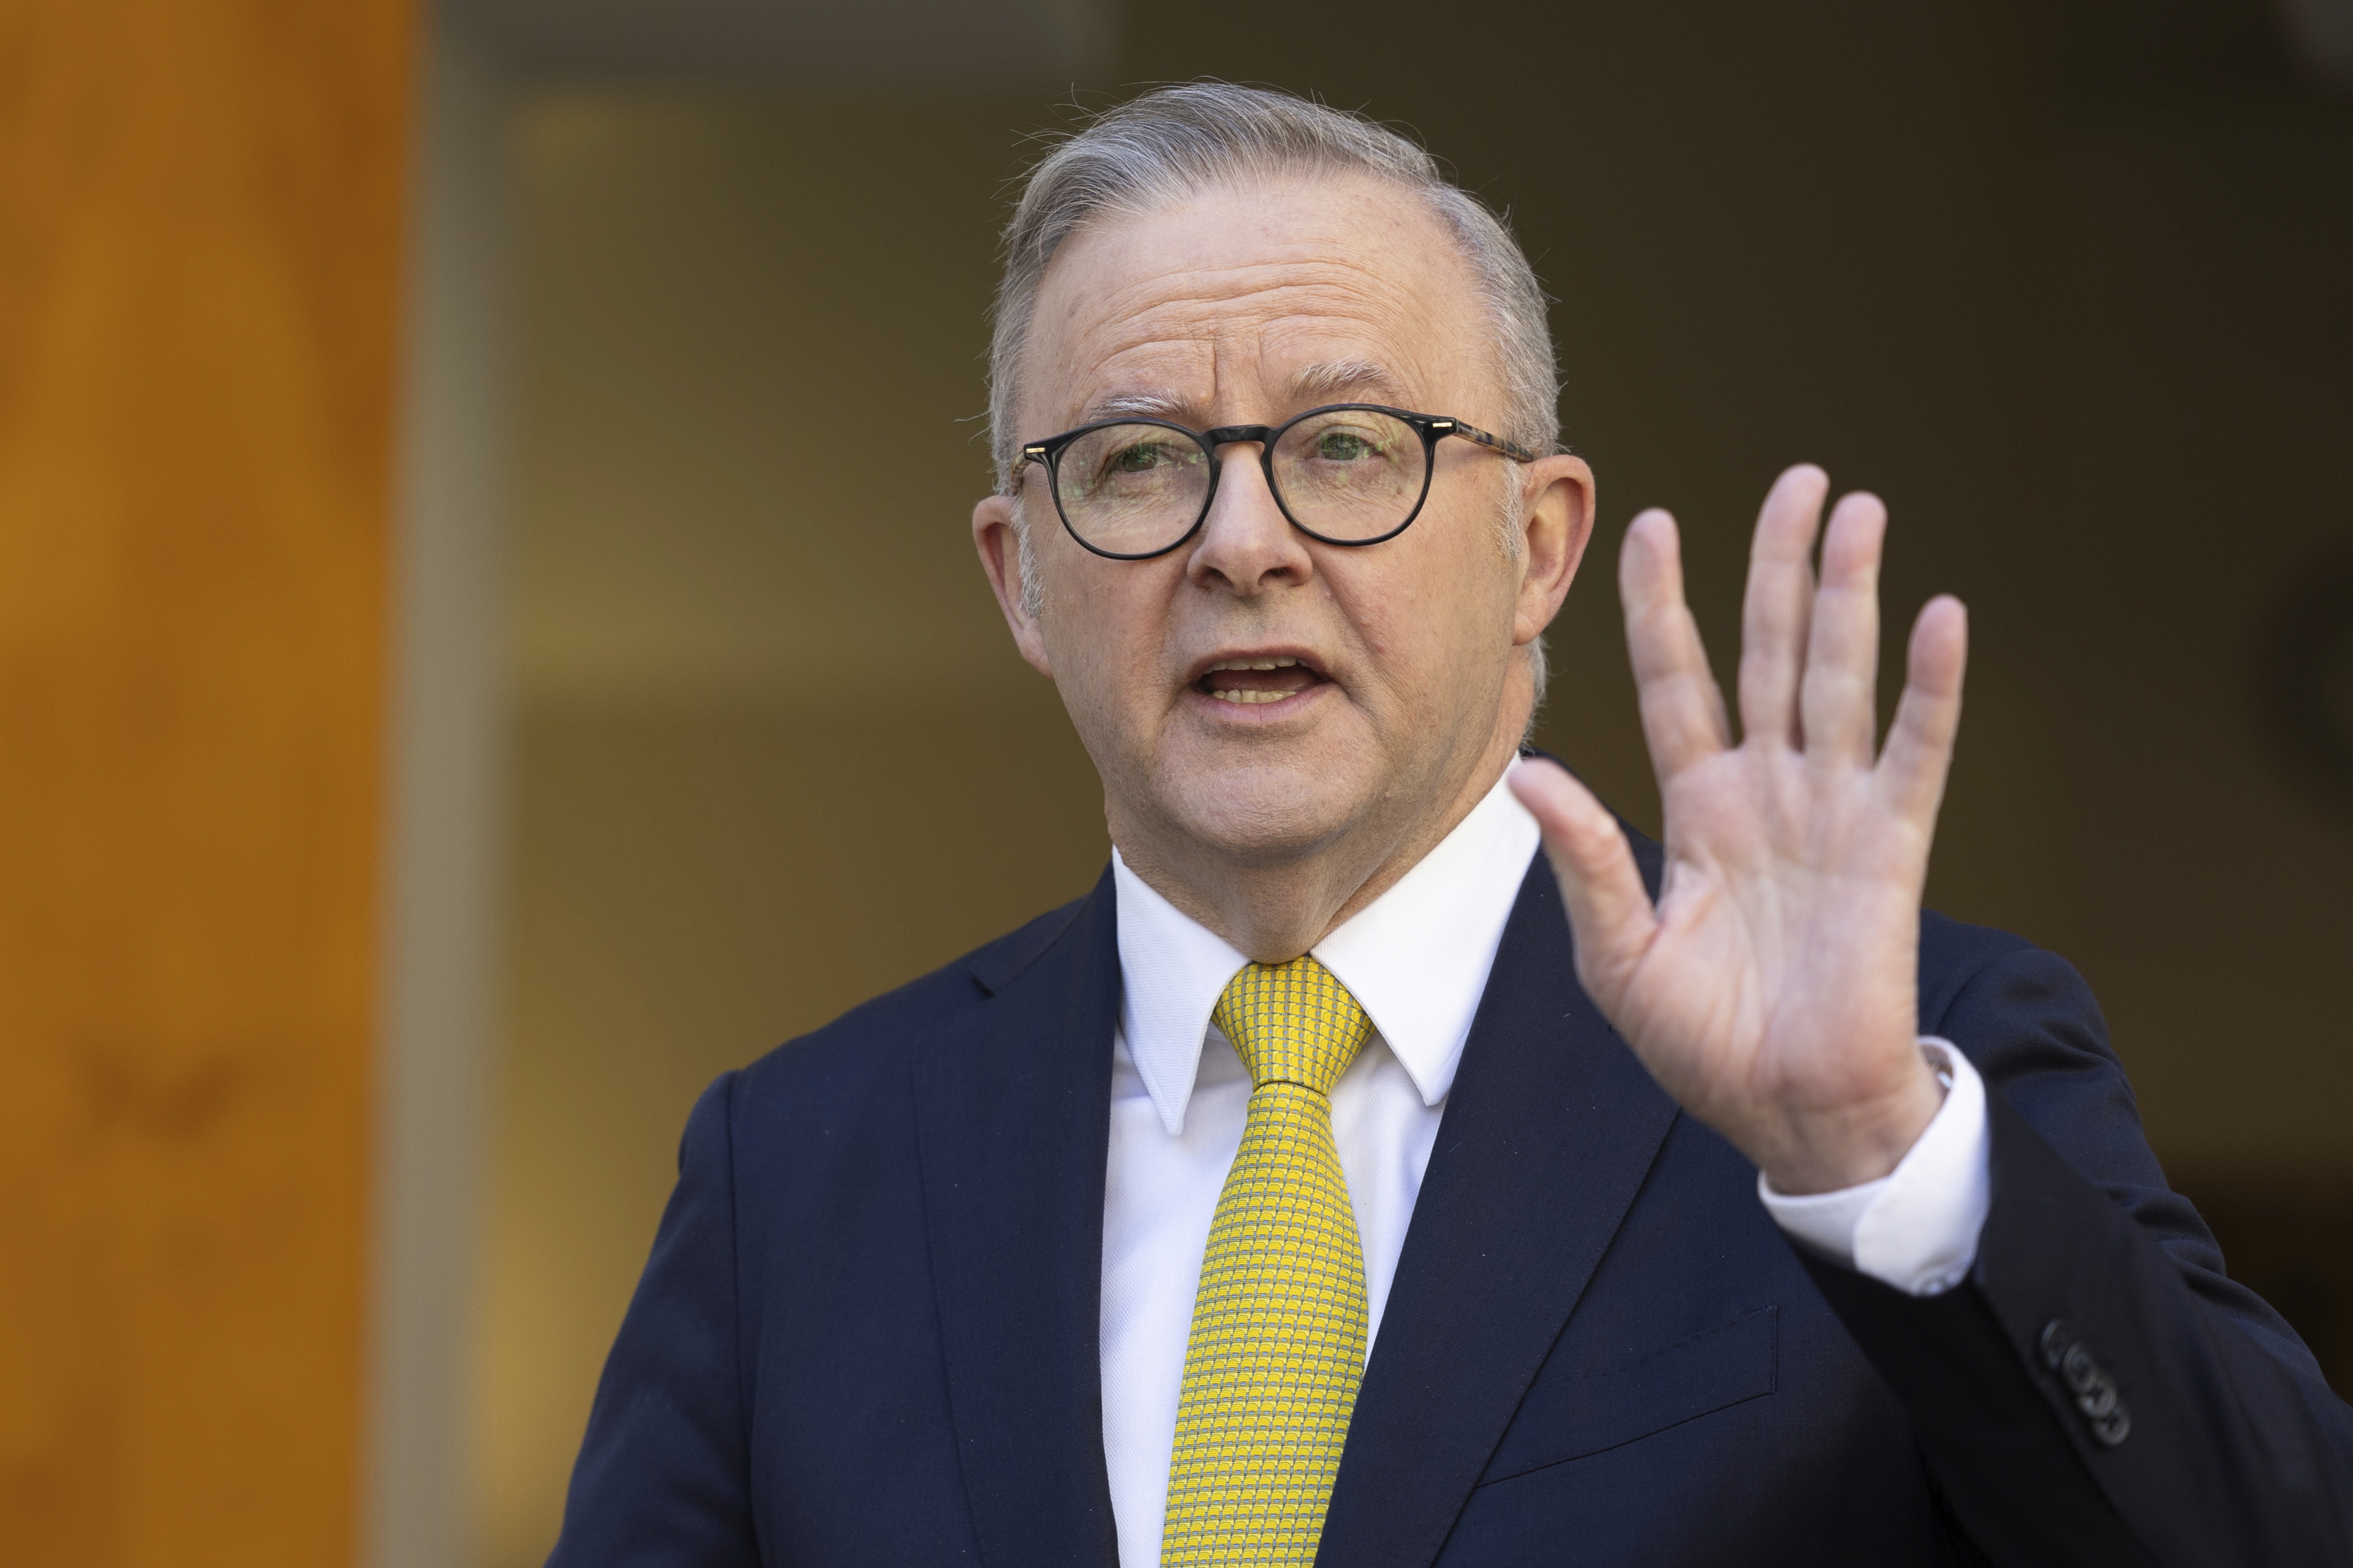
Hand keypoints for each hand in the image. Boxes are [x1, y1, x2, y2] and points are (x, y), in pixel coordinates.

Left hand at [1510, 465, 1967, 1193]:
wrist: (1788, 1113)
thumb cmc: (1702, 1044)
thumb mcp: (1617, 955)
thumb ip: (1582, 860)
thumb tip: (1528, 773)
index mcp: (1697, 810)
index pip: (1677, 681)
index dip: (1665, 605)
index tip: (1651, 523)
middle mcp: (1766, 791)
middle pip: (1770, 652)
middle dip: (1780, 565)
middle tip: (1799, 478)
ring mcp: (1832, 811)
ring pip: (1840, 676)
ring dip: (1851, 594)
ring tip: (1860, 509)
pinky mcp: (1891, 847)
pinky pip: (1913, 751)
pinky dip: (1931, 687)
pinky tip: (1940, 614)